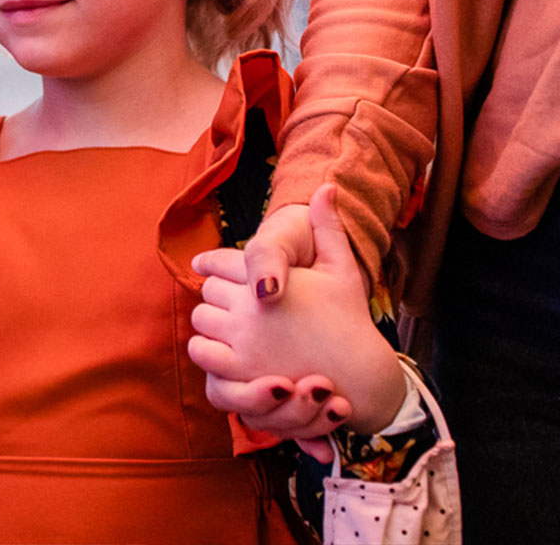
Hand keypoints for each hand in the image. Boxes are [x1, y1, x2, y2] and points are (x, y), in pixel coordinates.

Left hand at [189, 185, 406, 439]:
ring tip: (224, 323)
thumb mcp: (342, 268)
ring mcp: (244, 340)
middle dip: (216, 293)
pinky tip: (221, 348)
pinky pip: (202, 352)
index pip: (219, 261)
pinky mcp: (241, 372)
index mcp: (271, 276)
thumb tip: (326, 185)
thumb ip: (328, 226)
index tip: (207, 266)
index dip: (214, 264)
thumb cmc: (349, 318)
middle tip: (226, 299)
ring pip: (201, 320)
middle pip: (208, 290)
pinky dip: (206, 349)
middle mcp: (251, 306)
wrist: (358, 373)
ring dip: (209, 321)